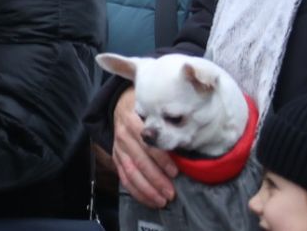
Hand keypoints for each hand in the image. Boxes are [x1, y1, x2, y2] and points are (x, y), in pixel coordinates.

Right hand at [113, 87, 177, 206]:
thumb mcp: (154, 109)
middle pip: (139, 160)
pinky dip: (137, 192)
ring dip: (147, 189)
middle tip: (171, 193)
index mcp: (132, 120)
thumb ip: (166, 124)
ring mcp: (118, 148)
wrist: (120, 105)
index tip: (175, 172)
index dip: (161, 159)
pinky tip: (150, 201)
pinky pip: (124, 179)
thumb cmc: (145, 111)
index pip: (147, 142)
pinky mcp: (116, 158)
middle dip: (156, 179)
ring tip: (162, 200)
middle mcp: (122, 135)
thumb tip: (190, 141)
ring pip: (131, 172)